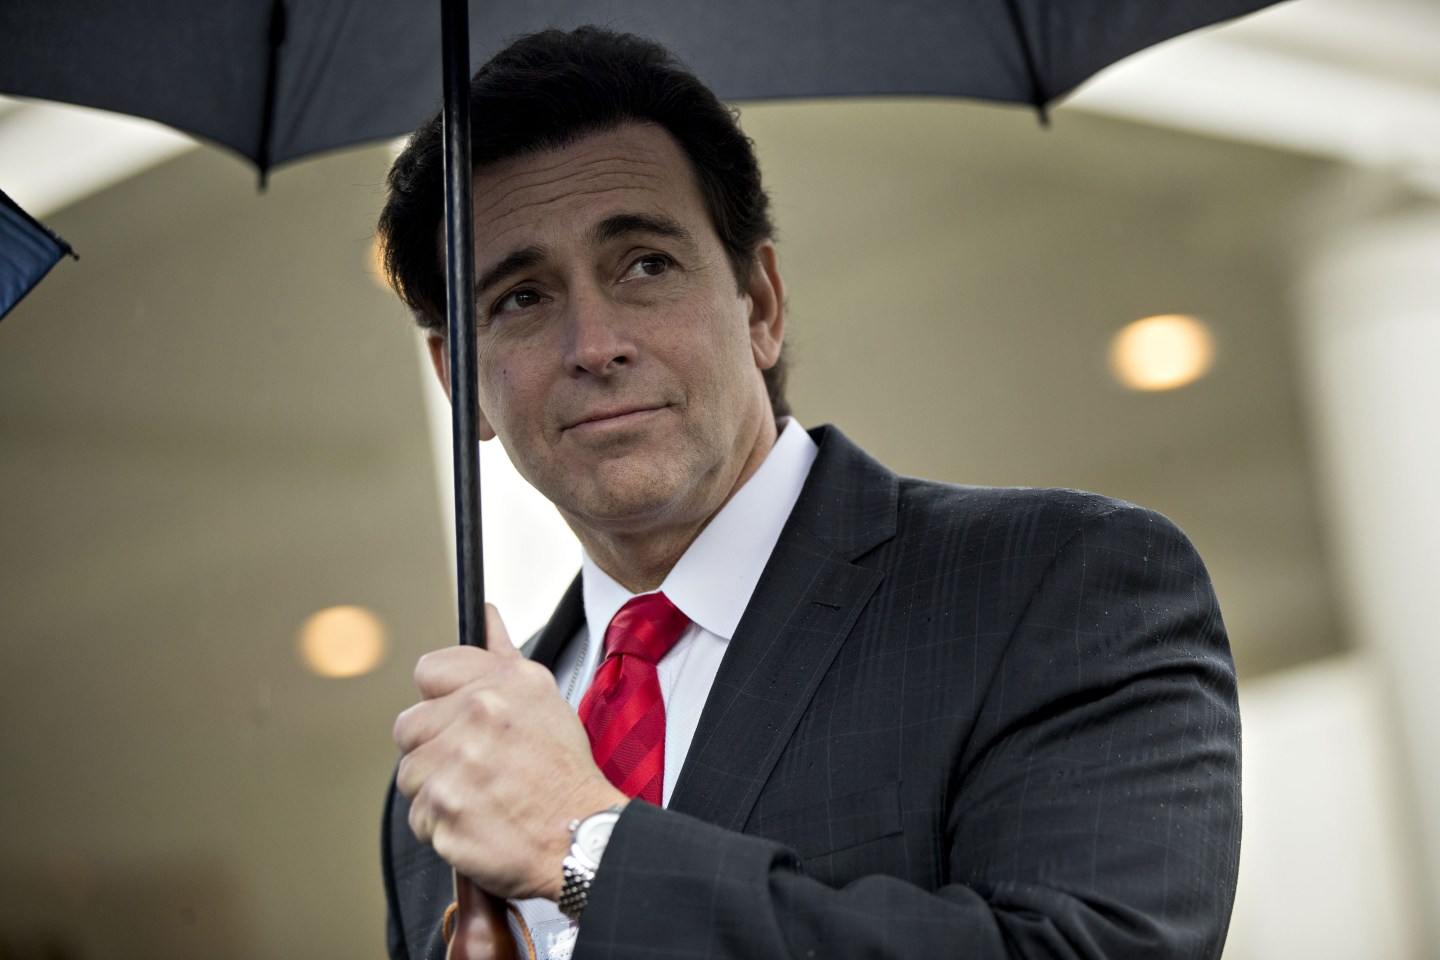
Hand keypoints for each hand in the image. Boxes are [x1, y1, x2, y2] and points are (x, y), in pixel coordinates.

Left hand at [394, 604, 626, 899]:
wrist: (582, 834)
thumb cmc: (563, 771)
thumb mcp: (543, 698)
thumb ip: (503, 655)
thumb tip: (485, 616)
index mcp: (501, 684)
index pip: (429, 671)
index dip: (439, 699)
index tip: (455, 719)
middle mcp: (478, 715)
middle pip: (409, 726)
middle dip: (433, 749)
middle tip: (471, 766)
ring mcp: (457, 763)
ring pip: (409, 773)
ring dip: (435, 789)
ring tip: (477, 795)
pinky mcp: (444, 809)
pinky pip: (417, 816)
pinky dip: (441, 825)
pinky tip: (475, 819)